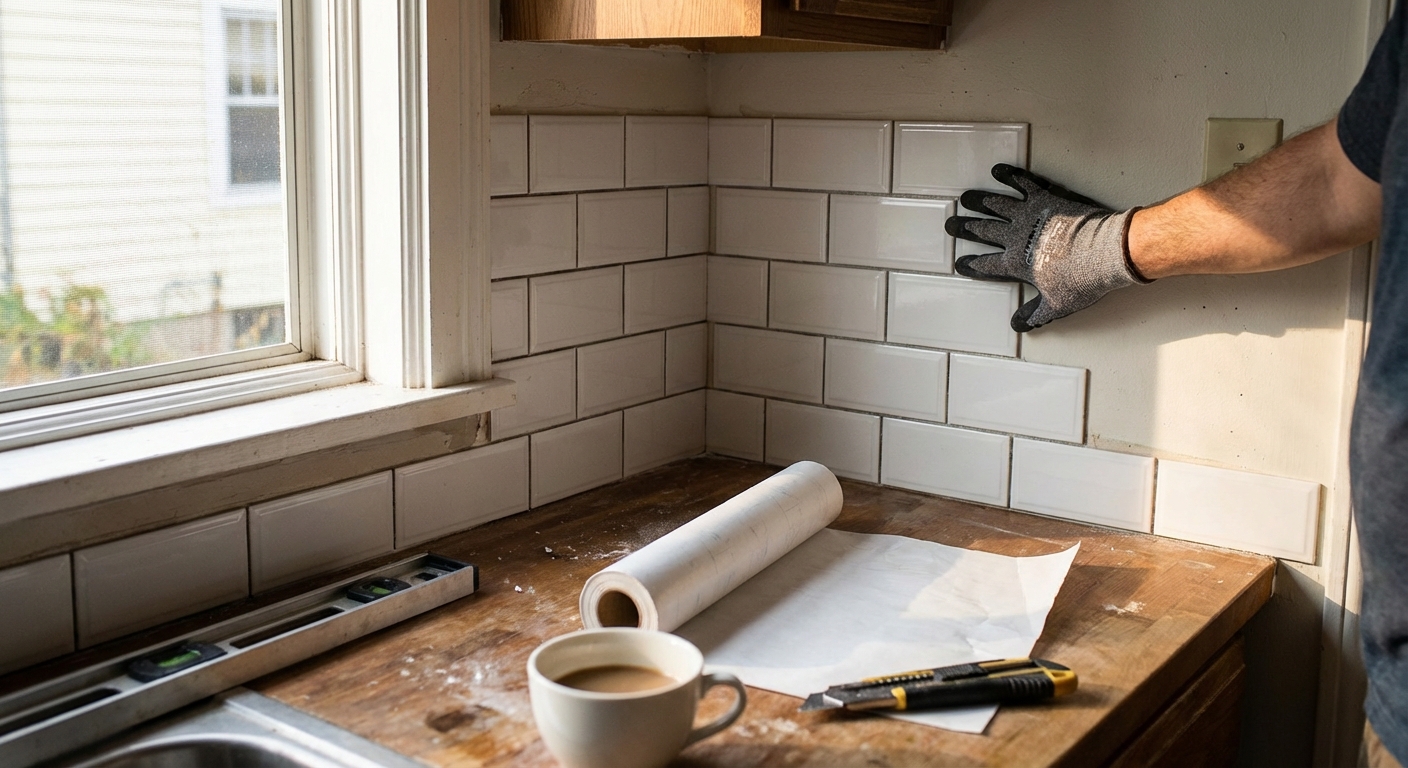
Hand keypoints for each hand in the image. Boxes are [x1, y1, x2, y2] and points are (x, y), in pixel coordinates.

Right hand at [944, 164, 1149, 331]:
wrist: (1103, 254)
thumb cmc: (1080, 280)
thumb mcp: (1056, 304)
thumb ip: (1035, 314)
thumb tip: (1020, 325)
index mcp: (1016, 264)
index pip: (987, 265)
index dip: (973, 265)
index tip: (961, 263)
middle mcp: (1016, 237)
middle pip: (984, 232)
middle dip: (966, 228)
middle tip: (951, 224)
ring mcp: (1030, 215)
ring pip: (997, 205)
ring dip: (980, 201)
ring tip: (966, 198)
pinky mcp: (1046, 198)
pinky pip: (1023, 184)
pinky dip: (1010, 176)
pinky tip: (998, 171)